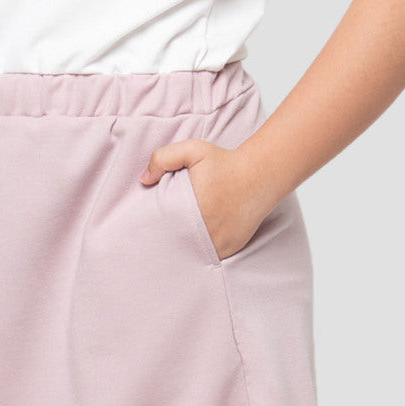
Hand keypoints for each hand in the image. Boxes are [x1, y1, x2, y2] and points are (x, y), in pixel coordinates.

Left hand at [140, 141, 271, 261]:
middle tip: (163, 231)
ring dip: (185, 246)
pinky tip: (197, 239)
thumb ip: (163, 158)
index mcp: (191, 209)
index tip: (151, 221)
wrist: (260, 174)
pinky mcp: (229, 249)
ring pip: (192, 252)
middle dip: (168, 238)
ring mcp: (219, 243)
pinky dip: (201, 249)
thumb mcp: (193, 150)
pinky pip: (209, 255)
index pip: (162, 225)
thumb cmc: (224, 162)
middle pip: (176, 242)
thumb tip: (144, 180)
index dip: (155, 224)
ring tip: (178, 237)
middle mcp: (205, 231)